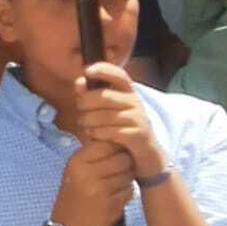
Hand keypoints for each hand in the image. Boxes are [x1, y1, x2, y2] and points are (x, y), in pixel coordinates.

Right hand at [52, 137, 134, 225]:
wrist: (69, 225)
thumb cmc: (74, 193)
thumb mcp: (76, 169)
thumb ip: (94, 154)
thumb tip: (119, 139)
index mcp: (77, 161)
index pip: (107, 143)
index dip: (116, 146)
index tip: (116, 153)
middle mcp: (88, 173)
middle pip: (122, 158)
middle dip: (125, 162)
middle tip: (120, 169)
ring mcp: (100, 190)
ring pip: (128, 174)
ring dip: (127, 178)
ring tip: (116, 183)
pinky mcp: (111, 205)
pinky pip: (129, 191)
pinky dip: (127, 192)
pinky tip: (115, 196)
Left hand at [75, 63, 166, 181]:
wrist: (147, 156)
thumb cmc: (121, 129)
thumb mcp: (108, 111)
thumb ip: (92, 96)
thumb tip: (79, 82)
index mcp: (128, 93)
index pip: (119, 75)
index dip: (103, 70)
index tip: (87, 71)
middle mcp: (135, 103)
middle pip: (104, 96)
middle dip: (85, 102)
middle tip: (79, 110)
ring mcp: (139, 119)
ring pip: (104, 115)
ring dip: (88, 120)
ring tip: (84, 124)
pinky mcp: (139, 136)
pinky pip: (110, 132)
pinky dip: (97, 133)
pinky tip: (93, 135)